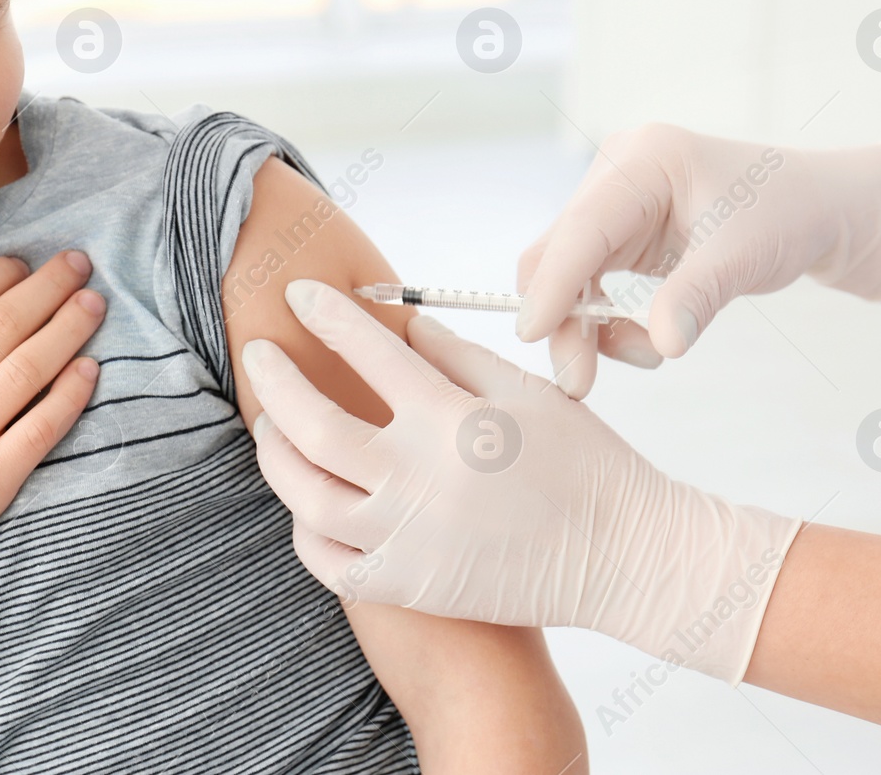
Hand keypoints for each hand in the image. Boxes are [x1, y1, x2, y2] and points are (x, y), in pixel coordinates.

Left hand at [244, 279, 800, 684]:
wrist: (622, 557)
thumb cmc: (585, 465)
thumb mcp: (526, 391)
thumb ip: (456, 355)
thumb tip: (399, 324)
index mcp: (450, 420)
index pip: (367, 351)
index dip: (326, 315)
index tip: (300, 293)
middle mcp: (417, 479)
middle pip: (312, 424)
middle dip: (274, 380)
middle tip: (258, 355)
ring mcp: (407, 539)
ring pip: (305, 495)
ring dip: (274, 453)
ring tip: (269, 426)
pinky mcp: (409, 586)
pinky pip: (330, 562)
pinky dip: (304, 528)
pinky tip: (304, 500)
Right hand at [515, 122, 880, 396]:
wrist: (823, 211)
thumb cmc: (791, 214)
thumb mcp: (746, 255)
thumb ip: (697, 296)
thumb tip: (664, 345)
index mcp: (642, 159)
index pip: (581, 227)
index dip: (554, 282)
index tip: (534, 334)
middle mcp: (617, 176)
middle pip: (561, 253)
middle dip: (566, 318)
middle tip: (578, 381)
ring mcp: (617, 207)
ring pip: (570, 277)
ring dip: (591, 327)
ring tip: (646, 356)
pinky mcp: (624, 238)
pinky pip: (594, 287)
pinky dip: (611, 323)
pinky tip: (653, 339)